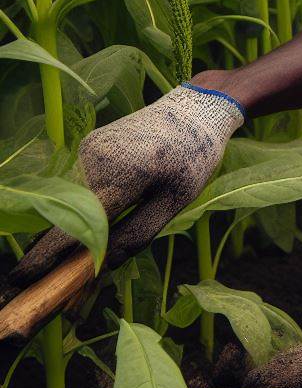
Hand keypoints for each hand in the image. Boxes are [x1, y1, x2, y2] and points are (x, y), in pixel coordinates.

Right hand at [0, 84, 243, 303]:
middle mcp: (99, 159)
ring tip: (130, 204)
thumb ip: (137, 234)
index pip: (78, 223)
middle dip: (67, 245)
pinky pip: (84, 182)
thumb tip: (103, 265)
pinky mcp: (89, 143)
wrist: (196, 109)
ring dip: (87, 217)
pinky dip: (93, 196)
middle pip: (72, 214)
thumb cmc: (194, 158)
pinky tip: (123, 188)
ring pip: (77, 199)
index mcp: (127, 175)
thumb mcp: (176, 201)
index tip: (20, 278)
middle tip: (74, 269)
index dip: (46, 255)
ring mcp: (89, 148)